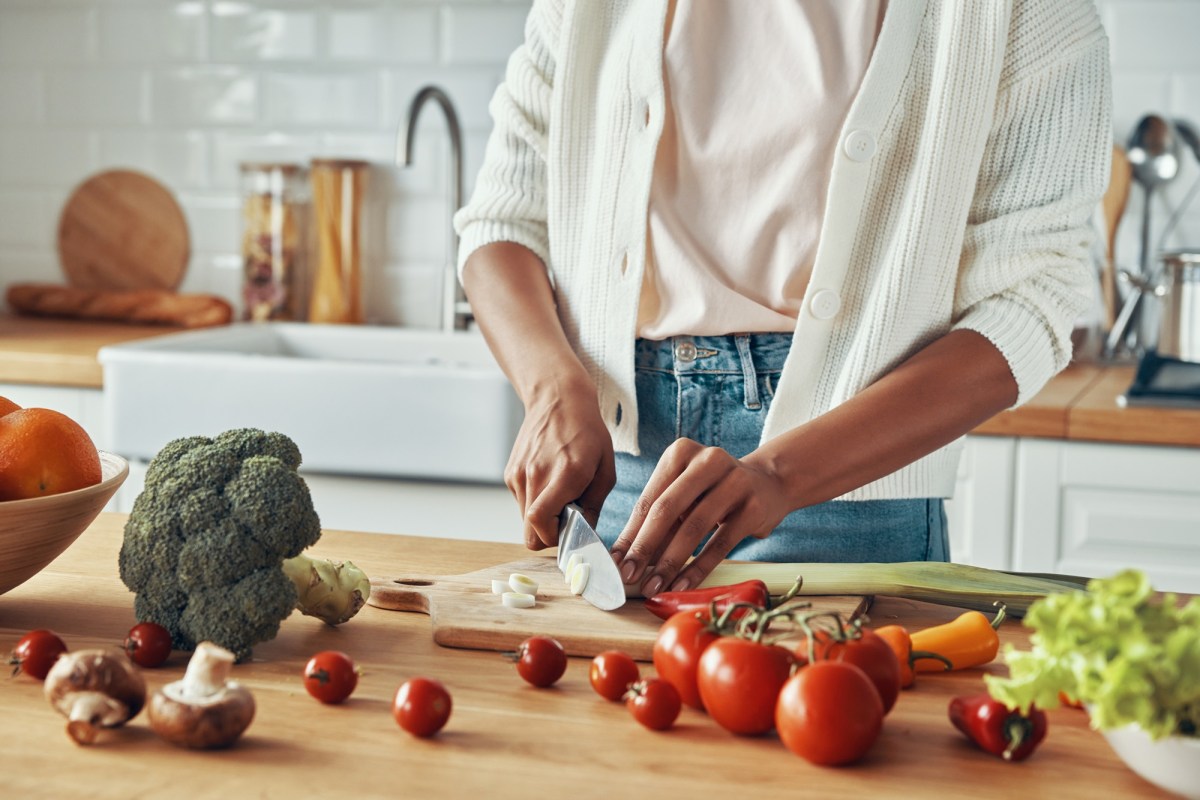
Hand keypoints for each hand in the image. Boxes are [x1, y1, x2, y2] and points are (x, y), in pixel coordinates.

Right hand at [506, 382, 614, 550]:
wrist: (558, 399)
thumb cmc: (587, 432)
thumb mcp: (606, 469)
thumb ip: (594, 505)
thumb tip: (583, 532)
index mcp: (565, 474)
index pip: (540, 523)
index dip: (555, 538)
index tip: (571, 530)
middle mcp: (536, 475)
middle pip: (529, 532)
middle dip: (548, 534)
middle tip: (566, 518)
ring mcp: (519, 474)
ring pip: (524, 520)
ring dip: (542, 517)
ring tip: (559, 493)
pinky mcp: (510, 473)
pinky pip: (521, 503)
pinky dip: (535, 501)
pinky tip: (548, 481)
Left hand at [610, 438, 791, 596]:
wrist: (769, 482)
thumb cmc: (714, 492)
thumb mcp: (686, 495)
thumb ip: (659, 521)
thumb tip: (626, 558)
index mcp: (681, 452)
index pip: (649, 499)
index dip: (630, 533)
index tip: (614, 562)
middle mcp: (707, 460)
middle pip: (667, 509)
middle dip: (644, 547)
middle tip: (628, 575)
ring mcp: (734, 481)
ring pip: (693, 527)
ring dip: (669, 562)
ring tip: (653, 586)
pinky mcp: (753, 506)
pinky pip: (720, 543)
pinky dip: (698, 568)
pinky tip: (681, 584)